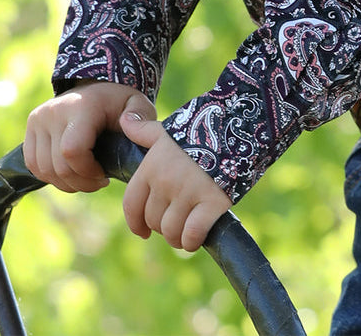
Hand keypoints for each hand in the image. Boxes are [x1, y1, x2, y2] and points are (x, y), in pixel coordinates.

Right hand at [24, 81, 153, 192]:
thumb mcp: (138, 104)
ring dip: (66, 183)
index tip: (105, 174)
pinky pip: (33, 165)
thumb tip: (128, 125)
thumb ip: (141, 116)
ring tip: (86, 177)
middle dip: (80, 182)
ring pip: (44, 170)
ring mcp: (39, 118)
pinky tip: (71, 172)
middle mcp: (55, 110)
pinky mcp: (31, 126)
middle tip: (98, 181)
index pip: (72, 151)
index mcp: (82, 106)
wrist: (97, 88)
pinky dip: (51, 177)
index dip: (87, 172)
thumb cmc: (120, 103)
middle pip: (58, 166)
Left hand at [120, 109, 232, 251]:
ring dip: (177, 238)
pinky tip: (196, 238)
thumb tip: (124, 120)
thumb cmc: (200, 130)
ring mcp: (188, 193)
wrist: (236, 127)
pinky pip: (193, 234)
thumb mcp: (168, 130)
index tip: (142, 232)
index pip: (131, 205)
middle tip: (176, 223)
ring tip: (186, 233)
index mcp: (151, 166)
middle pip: (153, 221)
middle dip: (163, 227)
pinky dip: (192, 241)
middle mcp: (165, 181)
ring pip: (171, 231)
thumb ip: (143, 131)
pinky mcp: (212, 203)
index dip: (135, 223)